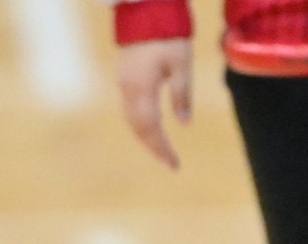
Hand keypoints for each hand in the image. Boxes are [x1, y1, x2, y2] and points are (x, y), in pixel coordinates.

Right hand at [118, 40, 192, 169]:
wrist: (144, 10)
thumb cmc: (166, 34)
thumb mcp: (181, 63)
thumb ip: (182, 93)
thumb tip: (184, 123)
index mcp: (142, 89)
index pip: (150, 128)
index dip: (161, 149)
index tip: (174, 165)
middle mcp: (128, 90)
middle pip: (138, 128)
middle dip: (154, 147)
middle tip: (171, 163)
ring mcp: (123, 83)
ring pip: (131, 120)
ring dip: (146, 138)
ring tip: (162, 150)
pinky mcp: (123, 77)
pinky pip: (129, 109)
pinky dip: (140, 124)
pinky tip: (151, 129)